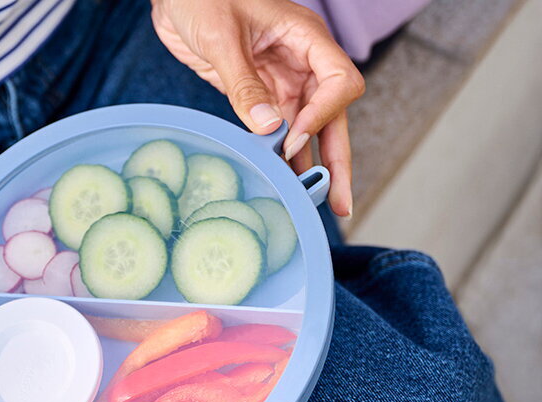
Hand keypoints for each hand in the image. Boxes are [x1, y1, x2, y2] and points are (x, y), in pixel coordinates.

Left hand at [151, 0, 364, 216]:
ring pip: (307, 130)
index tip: (293, 139)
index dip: (323, 115)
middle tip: (339, 201)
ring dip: (309, 164)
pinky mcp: (258, 95)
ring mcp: (281, 81)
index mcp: (305, 38)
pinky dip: (280, 156)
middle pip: (333, 116)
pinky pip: (277, 131)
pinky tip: (283, 181)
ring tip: (313, 204)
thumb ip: (245, 83)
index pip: (340, 82)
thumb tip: (269, 129)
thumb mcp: (222, 37)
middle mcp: (301, 63)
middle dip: (337, 159)